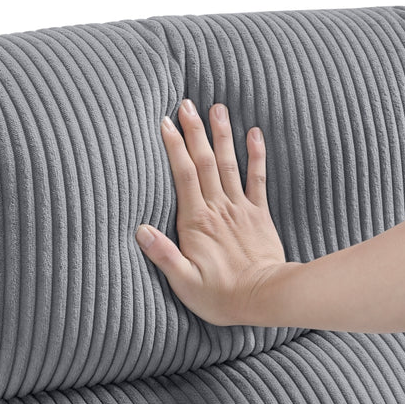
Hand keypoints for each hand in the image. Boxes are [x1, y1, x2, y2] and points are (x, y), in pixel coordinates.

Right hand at [136, 98, 290, 325]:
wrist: (265, 299)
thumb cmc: (221, 295)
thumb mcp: (184, 282)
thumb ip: (163, 255)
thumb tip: (140, 230)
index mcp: (196, 222)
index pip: (184, 175)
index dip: (174, 147)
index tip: (166, 122)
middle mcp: (217, 209)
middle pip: (205, 162)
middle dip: (195, 132)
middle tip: (188, 104)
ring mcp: (240, 209)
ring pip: (230, 165)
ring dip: (222, 136)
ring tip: (217, 108)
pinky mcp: (258, 215)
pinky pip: (258, 180)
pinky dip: (257, 156)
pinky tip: (255, 134)